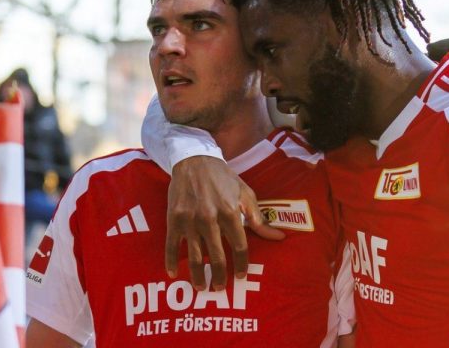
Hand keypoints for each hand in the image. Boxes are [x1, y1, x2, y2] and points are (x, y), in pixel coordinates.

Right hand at [165, 156, 284, 290]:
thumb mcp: (245, 194)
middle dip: (219, 276)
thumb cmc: (223, 178)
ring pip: (194, 256)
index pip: (240, 246)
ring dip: (197, 275)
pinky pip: (171, 245)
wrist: (194, 160)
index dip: (241, 264)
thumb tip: (279, 237)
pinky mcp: (174, 219)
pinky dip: (170, 261)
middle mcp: (210, 219)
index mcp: (230, 212)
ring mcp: (190, 221)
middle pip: (217, 257)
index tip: (241, 276)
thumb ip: (259, 218)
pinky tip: (173, 274)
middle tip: (219, 288)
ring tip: (201, 288)